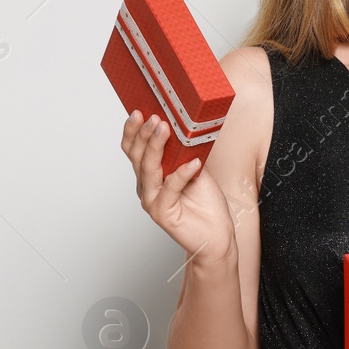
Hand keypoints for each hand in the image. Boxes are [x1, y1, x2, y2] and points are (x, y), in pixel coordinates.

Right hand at [119, 110, 234, 263]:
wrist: (216, 237)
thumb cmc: (206, 204)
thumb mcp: (196, 169)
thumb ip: (185, 152)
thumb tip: (185, 125)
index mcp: (150, 176)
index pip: (133, 150)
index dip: (133, 131)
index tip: (139, 111)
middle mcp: (147, 188)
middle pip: (137, 156)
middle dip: (144, 134)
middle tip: (154, 116)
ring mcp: (152, 202)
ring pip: (149, 170)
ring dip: (155, 147)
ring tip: (164, 129)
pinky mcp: (163, 214)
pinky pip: (170, 188)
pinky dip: (181, 174)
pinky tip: (193, 163)